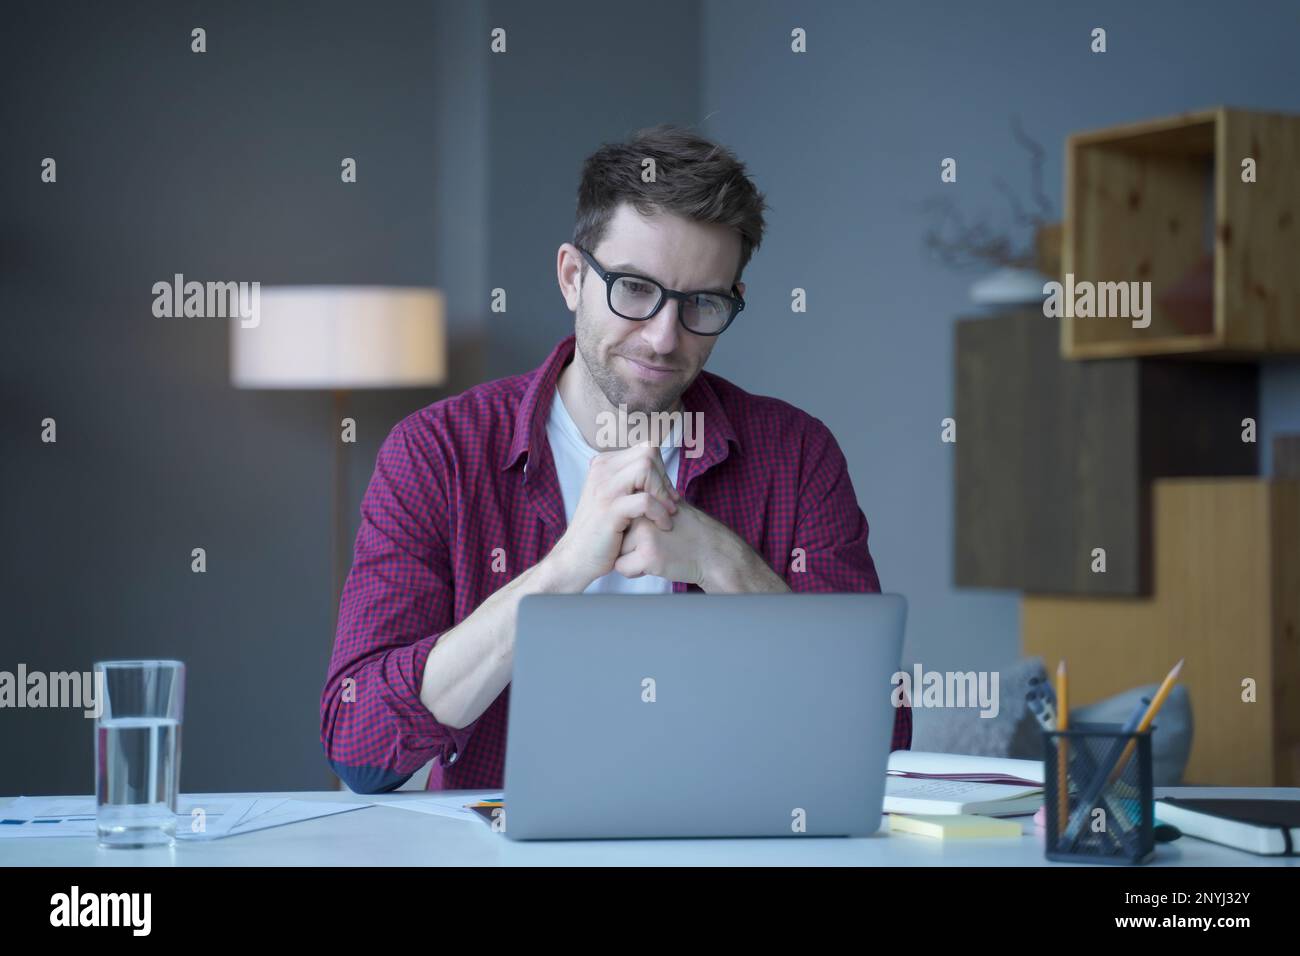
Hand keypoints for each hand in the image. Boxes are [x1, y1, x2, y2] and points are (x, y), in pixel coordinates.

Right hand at [543, 442, 680, 590]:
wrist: (576, 558)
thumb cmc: (601, 532)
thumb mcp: (614, 499)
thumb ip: (631, 482)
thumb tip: (661, 472)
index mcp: (603, 465)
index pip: (645, 450)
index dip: (661, 470)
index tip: (666, 494)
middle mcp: (601, 471)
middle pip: (647, 454)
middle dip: (664, 478)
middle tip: (670, 503)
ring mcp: (604, 489)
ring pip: (646, 469)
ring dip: (664, 492)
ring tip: (669, 513)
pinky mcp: (609, 509)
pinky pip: (645, 500)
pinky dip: (660, 512)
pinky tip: (663, 525)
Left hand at [614, 501, 786, 591]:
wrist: (714, 553)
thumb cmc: (692, 533)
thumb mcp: (669, 507)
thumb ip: (646, 503)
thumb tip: (621, 503)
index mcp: (645, 499)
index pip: (619, 518)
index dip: (630, 530)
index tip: (651, 533)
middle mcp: (642, 513)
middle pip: (616, 534)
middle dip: (629, 544)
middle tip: (655, 545)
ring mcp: (644, 534)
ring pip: (616, 551)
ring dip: (631, 558)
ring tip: (657, 554)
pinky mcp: (647, 554)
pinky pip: (621, 567)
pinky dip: (635, 571)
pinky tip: (656, 565)